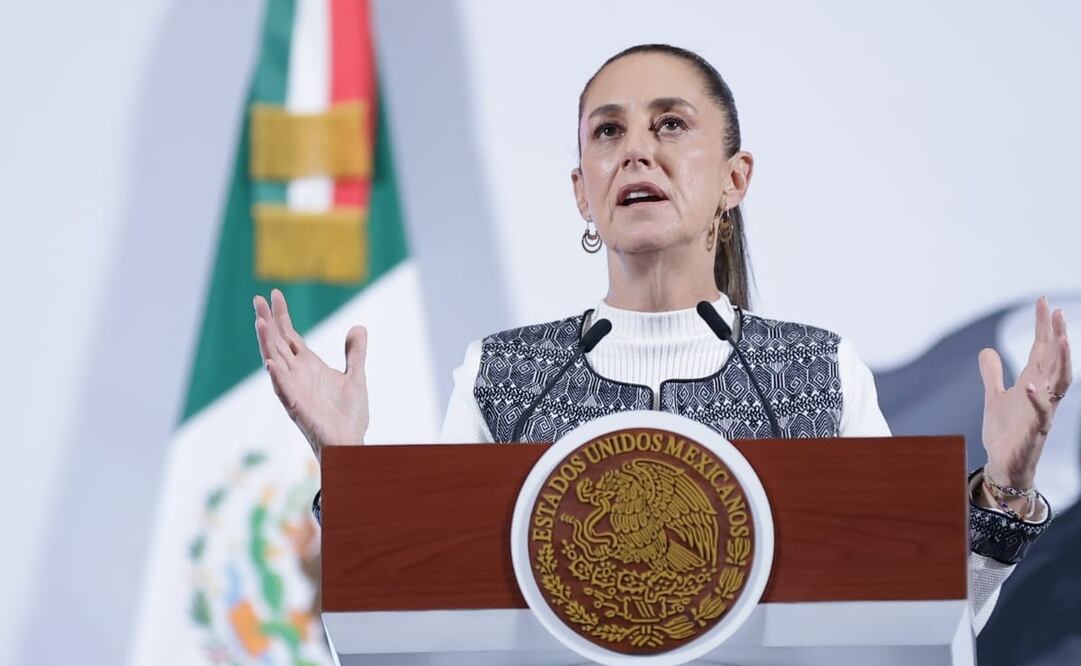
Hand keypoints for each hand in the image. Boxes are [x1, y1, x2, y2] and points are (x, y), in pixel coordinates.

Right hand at [253, 288, 368, 457]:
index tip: (274, 293)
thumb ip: (355, 353)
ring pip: (276, 362)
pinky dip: (278, 377)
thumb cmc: (349, 415)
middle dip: (268, 321)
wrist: (351, 443)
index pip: (289, 335)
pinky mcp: (298, 408)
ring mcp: (295, 390)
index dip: (281, 315)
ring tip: (260, 322)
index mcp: (309, 366)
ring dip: (267, 344)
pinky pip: (284, 391)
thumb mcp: (356, 376)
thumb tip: (357, 327)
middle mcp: (297, 375)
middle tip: (257, 299)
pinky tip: (271, 363)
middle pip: (277, 343)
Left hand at [979, 296, 1071, 487]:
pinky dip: (1035, 398)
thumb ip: (992, 373)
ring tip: (1060, 338)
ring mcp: (1042, 410)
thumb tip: (987, 350)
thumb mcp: (994, 396)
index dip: (1043, 326)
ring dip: (1062, 360)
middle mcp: (1042, 392)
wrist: (1003, 464)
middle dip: (1057, 335)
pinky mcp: (1036, 430)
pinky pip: (1041, 412)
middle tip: (1057, 311)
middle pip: (1054, 359)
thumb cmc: (1005, 430)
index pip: (1041, 348)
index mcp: (1033, 382)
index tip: (1043, 301)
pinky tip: (1028, 384)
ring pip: (1060, 381)